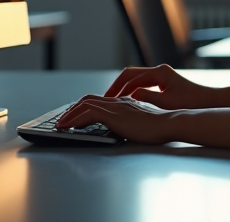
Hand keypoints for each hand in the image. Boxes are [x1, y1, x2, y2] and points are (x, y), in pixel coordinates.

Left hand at [56, 95, 175, 144]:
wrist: (169, 124)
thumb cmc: (160, 128)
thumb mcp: (141, 124)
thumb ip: (130, 122)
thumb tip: (122, 128)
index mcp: (124, 103)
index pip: (98, 100)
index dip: (84, 107)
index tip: (75, 116)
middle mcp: (118, 101)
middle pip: (88, 99)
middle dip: (72, 110)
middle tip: (63, 120)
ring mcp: (115, 106)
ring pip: (85, 104)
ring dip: (70, 115)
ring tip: (60, 125)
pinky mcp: (114, 114)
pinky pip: (88, 113)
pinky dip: (75, 119)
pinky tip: (68, 127)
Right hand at [103, 64, 220, 109]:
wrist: (208, 102)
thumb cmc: (191, 103)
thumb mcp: (167, 103)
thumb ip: (147, 98)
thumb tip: (130, 95)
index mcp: (159, 72)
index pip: (131, 77)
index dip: (118, 89)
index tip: (108, 100)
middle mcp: (159, 70)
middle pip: (130, 74)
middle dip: (117, 86)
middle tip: (106, 99)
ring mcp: (161, 75)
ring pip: (136, 78)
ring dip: (124, 88)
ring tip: (113, 101)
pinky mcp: (163, 82)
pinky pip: (142, 83)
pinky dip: (133, 90)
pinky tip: (128, 101)